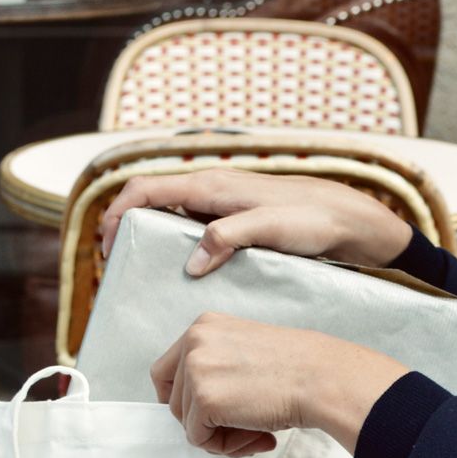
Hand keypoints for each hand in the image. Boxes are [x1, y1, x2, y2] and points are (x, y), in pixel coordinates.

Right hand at [98, 168, 413, 275]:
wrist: (350, 220)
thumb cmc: (314, 218)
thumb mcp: (270, 229)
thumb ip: (229, 239)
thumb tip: (192, 262)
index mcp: (212, 186)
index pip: (147, 189)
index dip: (118, 212)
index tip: (106, 243)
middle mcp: (213, 191)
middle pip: (153, 202)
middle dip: (128, 228)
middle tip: (119, 263)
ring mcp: (224, 206)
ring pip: (173, 217)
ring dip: (153, 238)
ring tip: (145, 271)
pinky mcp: (237, 222)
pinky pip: (195, 230)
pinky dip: (179, 246)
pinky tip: (185, 271)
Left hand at [150, 313, 409, 456]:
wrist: (322, 378)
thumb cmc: (299, 368)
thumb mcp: (246, 350)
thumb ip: (217, 367)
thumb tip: (199, 407)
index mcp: (204, 326)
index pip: (165, 372)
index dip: (183, 399)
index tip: (207, 414)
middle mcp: (193, 343)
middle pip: (174, 401)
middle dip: (207, 422)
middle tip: (246, 428)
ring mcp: (195, 370)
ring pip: (186, 423)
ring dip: (219, 436)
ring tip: (256, 432)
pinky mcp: (204, 400)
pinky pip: (198, 439)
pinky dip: (225, 446)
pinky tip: (258, 435)